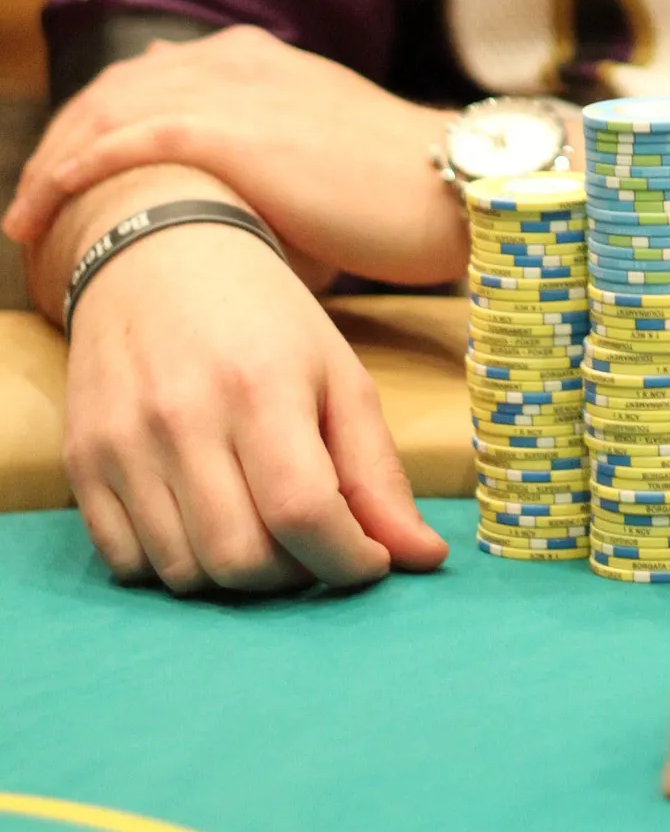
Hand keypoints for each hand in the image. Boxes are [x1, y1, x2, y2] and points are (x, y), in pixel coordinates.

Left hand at [4, 29, 463, 284]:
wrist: (447, 184)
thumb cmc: (393, 193)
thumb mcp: (316, 160)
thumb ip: (259, 167)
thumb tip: (212, 216)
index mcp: (256, 58)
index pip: (146, 81)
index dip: (94, 128)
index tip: (65, 179)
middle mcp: (234, 59)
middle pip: (112, 90)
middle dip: (59, 145)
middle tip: (29, 207)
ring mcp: (230, 88)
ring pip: (106, 112)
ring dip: (52, 164)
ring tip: (25, 221)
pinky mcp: (229, 129)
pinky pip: (124, 142)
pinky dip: (73, 173)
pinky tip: (43, 209)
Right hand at [64, 214, 448, 593]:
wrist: (158, 255)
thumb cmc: (264, 317)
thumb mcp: (337, 373)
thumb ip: (377, 471)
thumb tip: (423, 558)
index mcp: (262, 385)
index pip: (304, 512)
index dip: (346, 559)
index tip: (368, 560)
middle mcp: (184, 416)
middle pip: (242, 560)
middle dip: (294, 575)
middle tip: (313, 543)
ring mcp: (124, 442)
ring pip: (185, 573)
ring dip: (235, 576)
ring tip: (261, 527)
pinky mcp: (83, 461)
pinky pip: (128, 564)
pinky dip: (175, 565)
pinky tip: (204, 522)